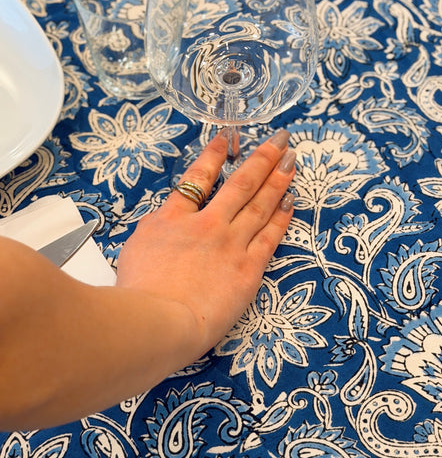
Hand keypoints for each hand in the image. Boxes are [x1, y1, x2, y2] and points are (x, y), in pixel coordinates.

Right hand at [116, 129, 295, 357]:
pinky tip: (291, 200)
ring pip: (260, 204)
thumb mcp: (134, 249)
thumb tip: (165, 218)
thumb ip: (154, 228)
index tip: (229, 135)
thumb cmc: (139, 293)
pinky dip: (282, 216)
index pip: (198, 177)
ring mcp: (230, 245)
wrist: (159, 321)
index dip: (215, 154)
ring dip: (278, 179)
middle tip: (279, 139)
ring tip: (292, 160)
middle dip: (262, 158)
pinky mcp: (248, 269)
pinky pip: (271, 236)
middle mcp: (206, 225)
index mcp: (173, 218)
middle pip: (240, 183)